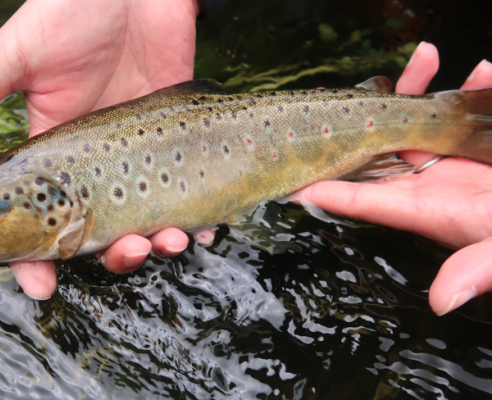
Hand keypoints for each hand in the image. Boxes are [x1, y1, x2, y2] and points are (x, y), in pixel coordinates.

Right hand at [0, 0, 198, 298]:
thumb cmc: (70, 12)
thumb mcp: (15, 56)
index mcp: (52, 155)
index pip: (38, 222)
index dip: (36, 259)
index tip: (43, 288)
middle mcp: (96, 167)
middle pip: (102, 232)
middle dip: (114, 254)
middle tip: (127, 250)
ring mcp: (139, 158)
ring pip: (148, 221)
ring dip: (160, 242)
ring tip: (172, 240)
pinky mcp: (178, 142)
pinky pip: (191, 193)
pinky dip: (201, 219)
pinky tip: (206, 230)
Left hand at [294, 42, 491, 314]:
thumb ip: (474, 269)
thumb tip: (440, 302)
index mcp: (424, 209)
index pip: (361, 197)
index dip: (324, 188)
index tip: (288, 179)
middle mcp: (431, 181)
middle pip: (380, 146)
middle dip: (362, 122)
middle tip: (350, 96)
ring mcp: (453, 160)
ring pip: (420, 117)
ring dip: (421, 86)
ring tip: (426, 54)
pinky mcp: (478, 144)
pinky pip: (467, 108)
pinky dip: (474, 87)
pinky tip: (486, 69)